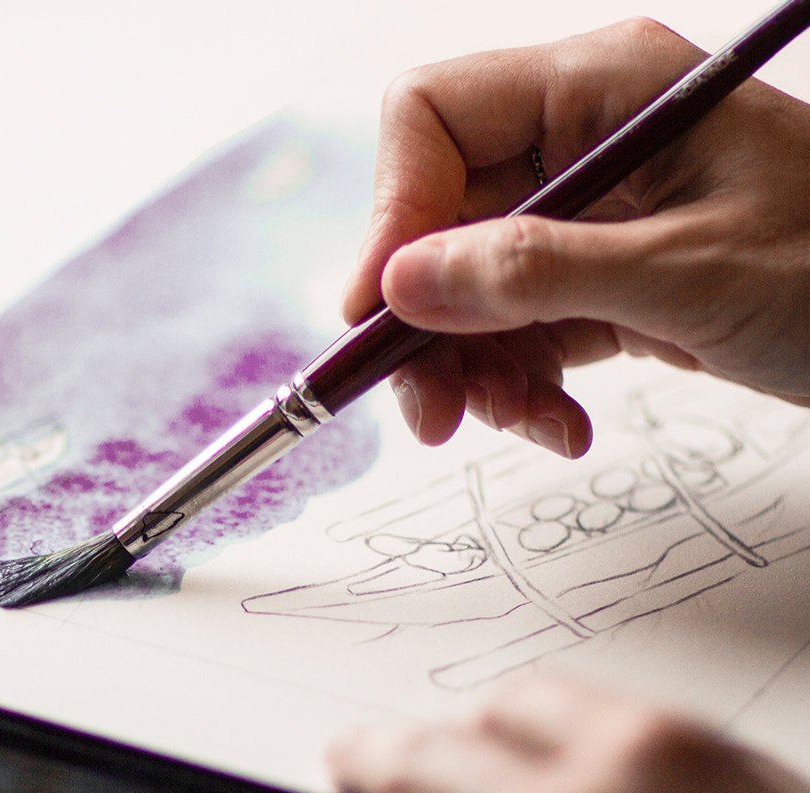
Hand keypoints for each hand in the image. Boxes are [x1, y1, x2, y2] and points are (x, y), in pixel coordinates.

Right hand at [345, 19, 809, 457]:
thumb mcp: (691, 276)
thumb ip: (537, 275)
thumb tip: (401, 284)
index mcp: (604, 89)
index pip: (434, 117)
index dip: (392, 211)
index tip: (380, 311)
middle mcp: (583, 139)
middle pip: (436, 216)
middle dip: (425, 320)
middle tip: (428, 411)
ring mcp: (590, 209)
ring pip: (463, 283)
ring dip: (469, 365)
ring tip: (516, 423)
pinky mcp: (600, 272)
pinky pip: (513, 324)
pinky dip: (518, 381)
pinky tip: (558, 421)